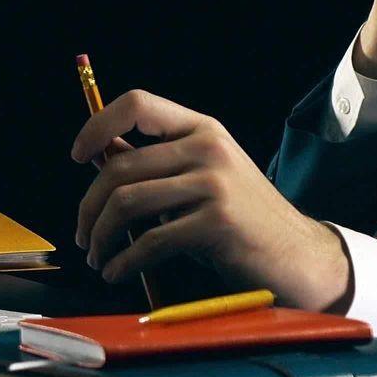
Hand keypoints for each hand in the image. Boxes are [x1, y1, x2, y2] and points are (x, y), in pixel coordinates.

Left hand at [71, 89, 351, 311]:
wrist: (297, 255)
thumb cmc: (242, 221)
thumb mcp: (202, 178)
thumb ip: (156, 165)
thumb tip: (100, 155)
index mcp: (202, 129)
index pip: (138, 104)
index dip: (98, 125)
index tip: (79, 156)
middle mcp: (208, 148)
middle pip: (120, 166)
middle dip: (89, 207)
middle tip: (84, 236)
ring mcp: (213, 184)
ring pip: (127, 202)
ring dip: (101, 236)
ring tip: (98, 258)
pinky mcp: (216, 223)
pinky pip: (150, 241)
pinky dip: (124, 261)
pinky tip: (117, 272)